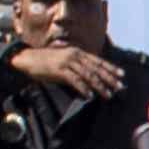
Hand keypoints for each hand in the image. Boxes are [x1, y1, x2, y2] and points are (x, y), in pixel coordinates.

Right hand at [8, 39, 124, 100]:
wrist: (27, 58)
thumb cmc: (46, 61)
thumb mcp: (64, 59)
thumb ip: (77, 65)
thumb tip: (90, 76)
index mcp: (77, 52)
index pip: (98, 61)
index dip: (111, 68)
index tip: (122, 75)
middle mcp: (74, 55)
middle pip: (96, 68)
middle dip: (109, 79)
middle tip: (119, 88)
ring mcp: (67, 62)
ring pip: (88, 75)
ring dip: (99, 86)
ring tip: (108, 94)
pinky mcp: (59, 70)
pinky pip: (75, 80)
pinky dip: (83, 88)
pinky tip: (89, 95)